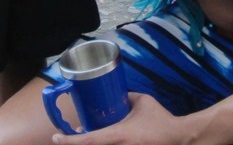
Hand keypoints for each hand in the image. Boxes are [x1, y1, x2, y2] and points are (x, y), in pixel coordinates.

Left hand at [51, 94, 182, 144]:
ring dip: (89, 142)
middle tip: (68, 134)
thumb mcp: (142, 101)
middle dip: (76, 141)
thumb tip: (117, 92)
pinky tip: (99, 138)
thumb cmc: (159, 119)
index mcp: (118, 135)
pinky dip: (101, 143)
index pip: (88, 140)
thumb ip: (127, 97)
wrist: (176, 138)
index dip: (69, 140)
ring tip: (80, 135)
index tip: (56, 137)